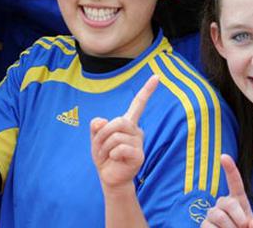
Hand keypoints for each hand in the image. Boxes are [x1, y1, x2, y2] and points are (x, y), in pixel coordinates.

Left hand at [90, 75, 158, 189]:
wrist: (109, 177)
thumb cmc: (104, 155)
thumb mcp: (96, 137)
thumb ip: (97, 126)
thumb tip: (103, 122)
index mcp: (127, 123)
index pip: (138, 104)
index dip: (147, 90)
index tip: (156, 76)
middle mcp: (136, 131)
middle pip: (117, 122)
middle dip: (102, 134)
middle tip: (100, 146)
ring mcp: (139, 143)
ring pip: (115, 136)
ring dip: (104, 147)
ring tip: (107, 155)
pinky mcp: (139, 155)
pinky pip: (119, 148)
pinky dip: (111, 154)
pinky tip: (115, 160)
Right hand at [200, 155, 252, 227]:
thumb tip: (252, 221)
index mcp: (240, 205)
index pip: (235, 185)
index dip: (230, 171)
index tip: (224, 156)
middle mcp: (223, 207)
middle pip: (226, 201)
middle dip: (237, 215)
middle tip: (243, 227)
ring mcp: (212, 216)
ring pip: (217, 214)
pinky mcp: (204, 226)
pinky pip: (207, 226)